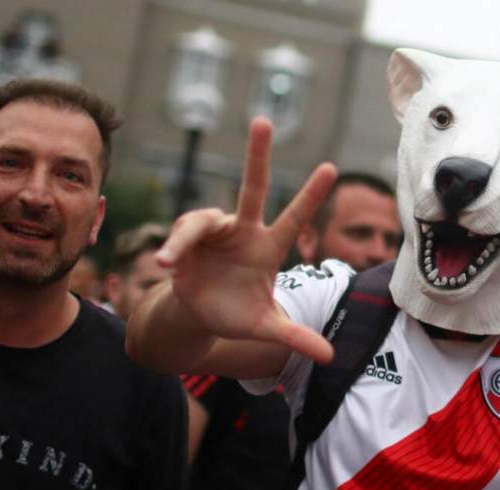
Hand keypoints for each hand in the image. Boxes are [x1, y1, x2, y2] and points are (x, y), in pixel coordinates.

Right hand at [156, 118, 335, 363]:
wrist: (199, 316)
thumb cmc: (236, 314)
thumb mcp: (267, 328)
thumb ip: (296, 337)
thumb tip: (330, 357)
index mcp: (268, 248)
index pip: (294, 218)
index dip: (311, 195)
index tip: (332, 168)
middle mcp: (243, 231)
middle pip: (252, 187)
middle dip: (256, 155)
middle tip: (262, 122)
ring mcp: (214, 231)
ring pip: (202, 220)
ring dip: (184, 238)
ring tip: (171, 265)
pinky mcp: (186, 238)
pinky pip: (180, 237)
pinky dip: (173, 250)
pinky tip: (168, 268)